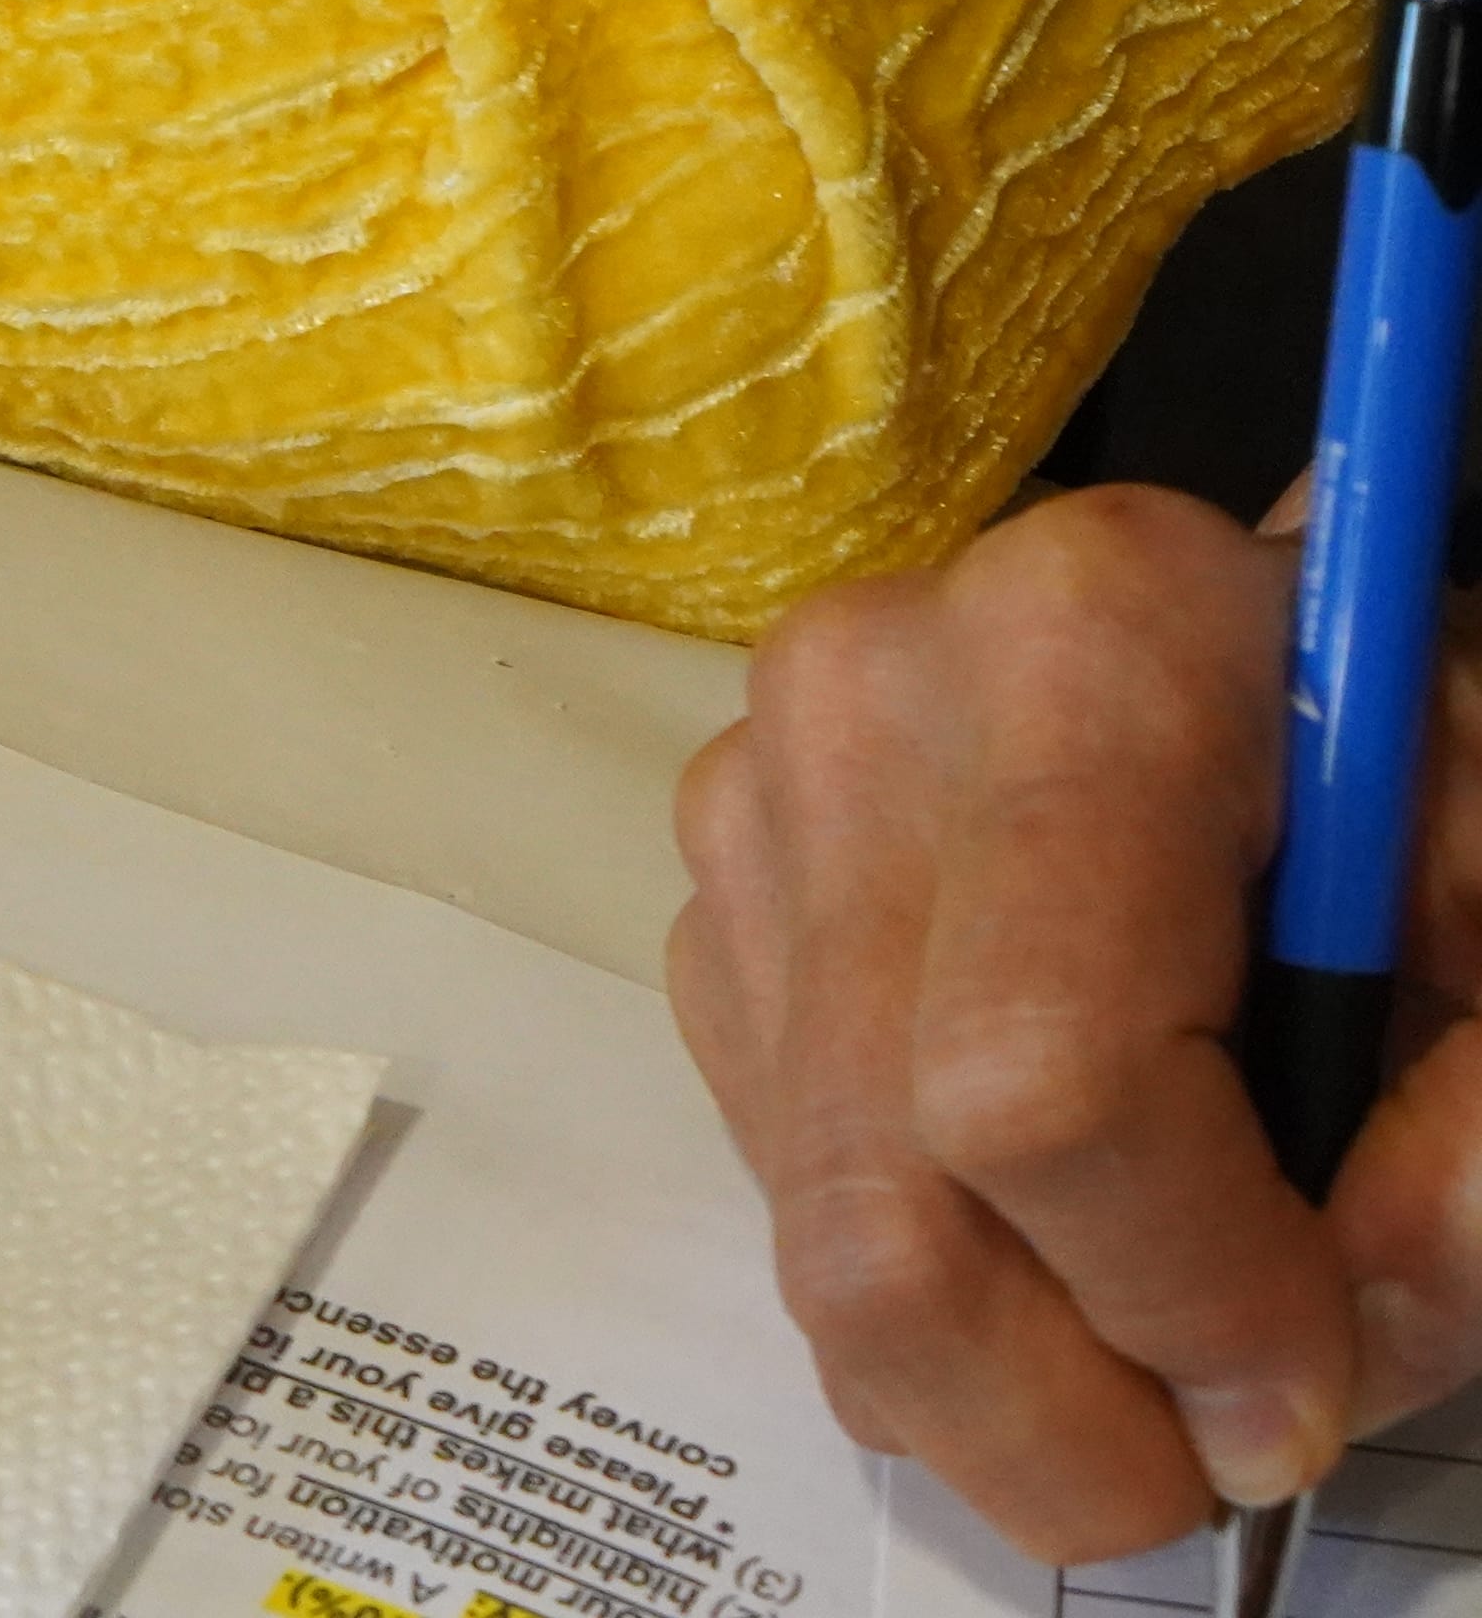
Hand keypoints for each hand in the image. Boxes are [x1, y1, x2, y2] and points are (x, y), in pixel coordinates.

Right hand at [672, 480, 1481, 1553]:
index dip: (1185, 1292)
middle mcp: (867, 706)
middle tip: (1203, 1479)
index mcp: (1092, 646)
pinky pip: (786, 1178)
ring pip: (816, 1217)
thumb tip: (1337, 1365)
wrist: (1273, 646)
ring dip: (996, 1371)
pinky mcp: (719, 902)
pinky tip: (1068, 1232)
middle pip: (884, 1189)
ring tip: (1165, 1360)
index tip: (1310, 1391)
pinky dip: (933, 1278)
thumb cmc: (1422, 760)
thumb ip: (1476, 1138)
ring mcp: (759, 807)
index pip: (1041, 1073)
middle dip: (1052, 1409)